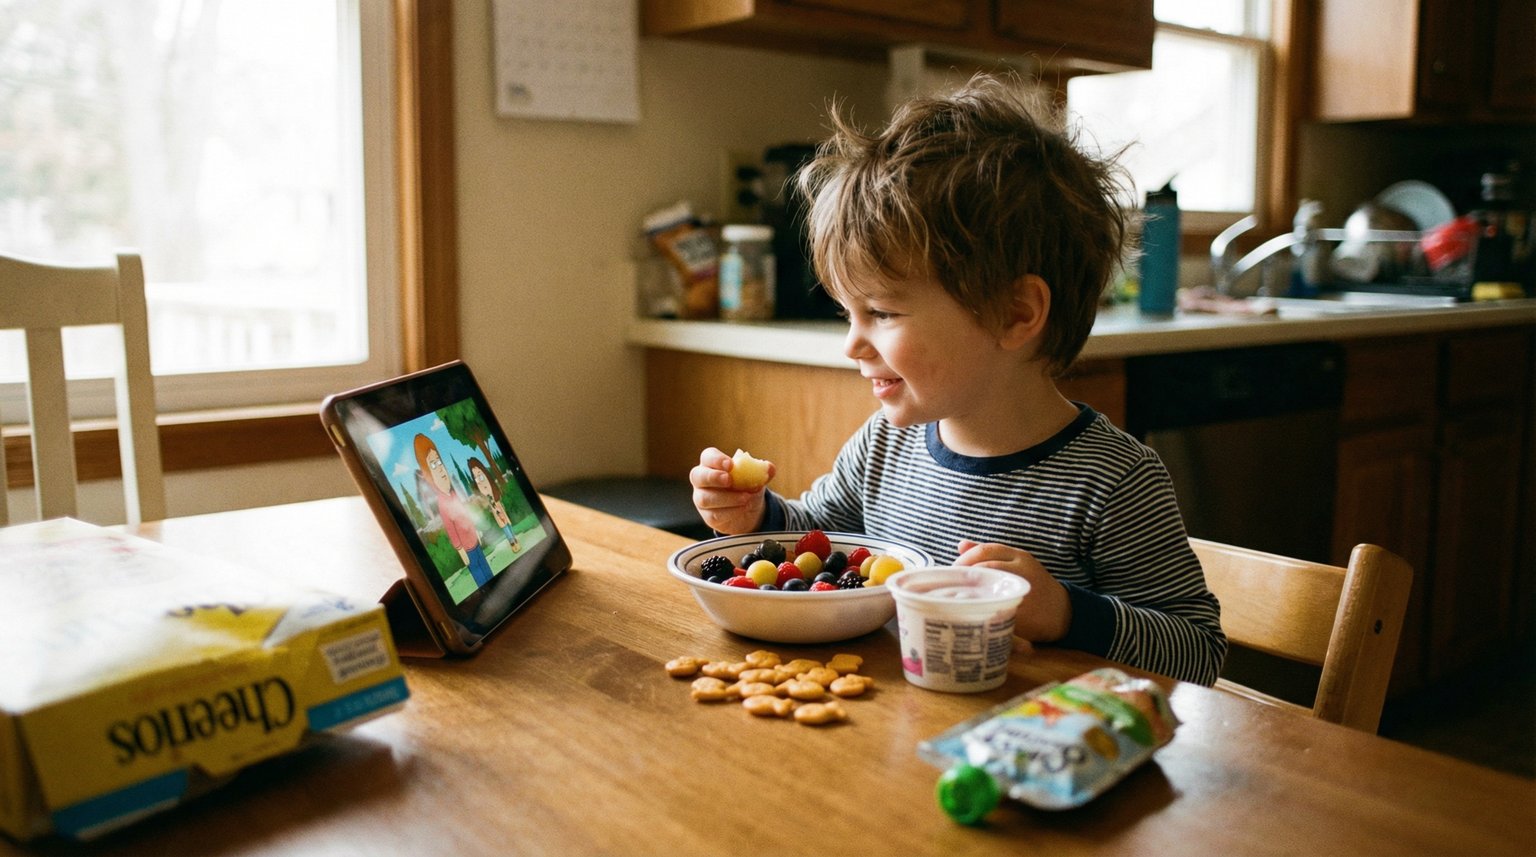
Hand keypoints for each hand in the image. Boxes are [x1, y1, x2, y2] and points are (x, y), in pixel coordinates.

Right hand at [689, 447, 774, 534]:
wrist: (746, 509)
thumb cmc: (746, 485)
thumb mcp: (756, 477)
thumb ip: (762, 471)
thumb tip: (769, 468)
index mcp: (712, 464)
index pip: (707, 456)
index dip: (716, 459)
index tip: (730, 464)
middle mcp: (702, 480)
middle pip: (697, 476)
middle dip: (713, 477)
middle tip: (729, 479)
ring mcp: (702, 498)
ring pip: (705, 498)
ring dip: (727, 498)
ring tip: (745, 498)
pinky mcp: (708, 515)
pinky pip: (715, 514)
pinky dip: (731, 512)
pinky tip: (743, 508)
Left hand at [955, 539, 1070, 642]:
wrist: (1062, 611)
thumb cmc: (1034, 585)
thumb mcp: (1016, 563)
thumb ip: (989, 554)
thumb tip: (961, 545)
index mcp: (1019, 556)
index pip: (986, 549)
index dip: (965, 558)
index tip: (952, 568)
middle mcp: (1023, 569)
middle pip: (986, 566)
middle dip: (964, 574)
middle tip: (951, 584)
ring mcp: (1024, 590)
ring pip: (990, 585)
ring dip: (970, 590)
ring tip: (959, 595)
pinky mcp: (1024, 612)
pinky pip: (998, 608)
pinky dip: (983, 608)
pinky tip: (972, 610)